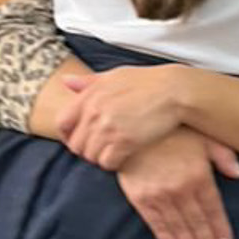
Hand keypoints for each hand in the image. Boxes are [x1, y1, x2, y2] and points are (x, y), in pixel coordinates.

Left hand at [60, 65, 188, 169]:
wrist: (175, 91)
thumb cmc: (148, 82)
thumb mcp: (116, 75)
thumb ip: (89, 81)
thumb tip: (65, 81)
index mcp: (90, 95)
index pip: (62, 123)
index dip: (68, 136)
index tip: (81, 139)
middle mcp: (95, 112)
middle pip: (76, 145)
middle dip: (87, 150)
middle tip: (101, 150)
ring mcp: (109, 127)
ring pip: (91, 156)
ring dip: (101, 158)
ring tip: (114, 153)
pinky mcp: (125, 141)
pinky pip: (107, 162)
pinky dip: (114, 163)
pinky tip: (124, 157)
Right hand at [117, 130, 238, 238]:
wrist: (130, 121)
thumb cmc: (171, 127)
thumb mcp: (203, 135)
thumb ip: (223, 155)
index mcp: (198, 174)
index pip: (214, 208)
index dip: (220, 228)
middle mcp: (180, 188)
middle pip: (198, 222)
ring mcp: (159, 194)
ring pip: (179, 227)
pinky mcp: (140, 197)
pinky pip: (156, 224)